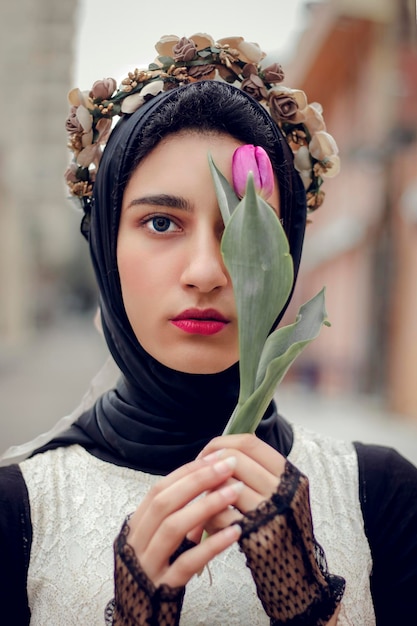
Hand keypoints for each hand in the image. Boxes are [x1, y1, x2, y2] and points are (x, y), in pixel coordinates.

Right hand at [125, 455, 241, 588]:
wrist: (138, 620)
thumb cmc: (154, 573)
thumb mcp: (157, 541)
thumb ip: (174, 516)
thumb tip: (204, 482)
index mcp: (136, 526)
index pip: (160, 489)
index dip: (187, 472)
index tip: (215, 457)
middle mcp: (136, 542)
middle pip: (165, 502)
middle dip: (198, 480)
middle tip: (228, 466)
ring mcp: (146, 565)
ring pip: (173, 528)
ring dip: (206, 506)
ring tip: (235, 492)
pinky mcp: (161, 589)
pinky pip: (185, 564)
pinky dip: (210, 546)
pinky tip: (234, 533)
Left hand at [197, 433, 285, 530]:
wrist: (294, 570)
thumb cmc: (279, 525)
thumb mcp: (279, 492)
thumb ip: (255, 471)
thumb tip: (215, 453)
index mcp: (288, 474)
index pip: (249, 443)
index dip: (223, 444)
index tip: (208, 454)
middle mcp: (283, 490)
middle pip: (234, 460)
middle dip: (209, 466)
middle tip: (199, 479)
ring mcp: (271, 513)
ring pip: (225, 486)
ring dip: (207, 492)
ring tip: (203, 502)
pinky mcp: (257, 536)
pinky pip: (220, 515)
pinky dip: (207, 517)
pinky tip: (207, 524)